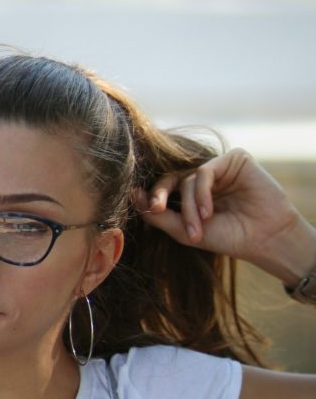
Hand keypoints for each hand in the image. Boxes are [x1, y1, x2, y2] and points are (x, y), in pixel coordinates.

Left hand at [134, 149, 315, 286]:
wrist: (264, 239)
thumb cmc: (228, 237)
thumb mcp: (186, 232)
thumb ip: (159, 216)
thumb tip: (132, 195)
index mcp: (192, 193)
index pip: (164, 188)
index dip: (151, 196)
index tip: (145, 207)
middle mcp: (204, 178)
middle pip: (171, 178)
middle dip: (160, 194)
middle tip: (156, 209)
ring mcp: (219, 167)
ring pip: (188, 179)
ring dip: (189, 206)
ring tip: (198, 229)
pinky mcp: (234, 160)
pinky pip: (205, 171)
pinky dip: (202, 193)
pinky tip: (208, 212)